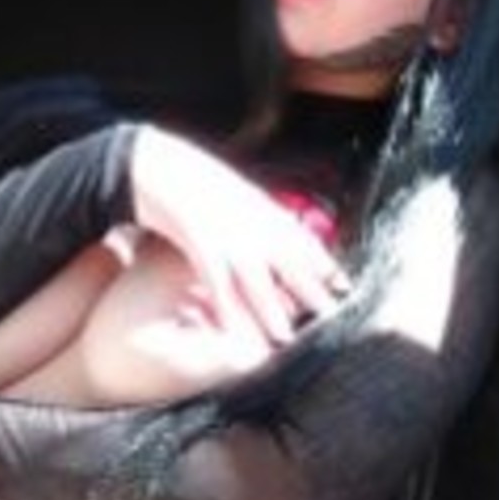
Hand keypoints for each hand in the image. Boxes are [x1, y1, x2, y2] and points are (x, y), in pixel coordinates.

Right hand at [129, 125, 351, 343]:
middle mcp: (251, 222)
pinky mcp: (200, 241)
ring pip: (256, 279)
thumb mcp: (233, 188)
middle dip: (311, 291)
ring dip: (271, 311)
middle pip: (288, 263)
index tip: (345, 285)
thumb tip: (279, 225)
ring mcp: (228, 233)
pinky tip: (232, 330)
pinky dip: (226, 307)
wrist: (153, 162)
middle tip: (330, 316)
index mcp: (261, 208)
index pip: (302, 240)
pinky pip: (217, 281)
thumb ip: (256, 211)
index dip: (324, 264)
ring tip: (284, 338)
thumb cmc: (191, 176)